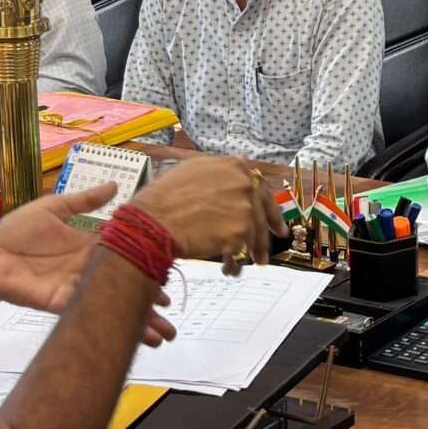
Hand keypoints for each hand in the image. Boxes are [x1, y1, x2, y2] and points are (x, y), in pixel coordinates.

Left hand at [0, 184, 175, 344]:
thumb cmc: (18, 231)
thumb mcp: (54, 207)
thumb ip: (85, 200)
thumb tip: (116, 185)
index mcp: (92, 248)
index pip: (126, 257)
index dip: (147, 265)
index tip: (169, 273)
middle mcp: (90, 270)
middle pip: (125, 286)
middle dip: (149, 302)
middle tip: (172, 312)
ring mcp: (78, 288)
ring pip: (112, 304)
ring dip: (136, 321)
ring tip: (160, 335)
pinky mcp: (62, 302)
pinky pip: (89, 312)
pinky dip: (108, 321)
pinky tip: (126, 330)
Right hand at [130, 155, 286, 264]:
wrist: (152, 221)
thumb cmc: (163, 197)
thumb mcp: (192, 170)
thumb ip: (220, 168)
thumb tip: (242, 160)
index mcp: (234, 167)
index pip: (260, 189)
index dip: (268, 209)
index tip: (274, 222)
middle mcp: (243, 185)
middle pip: (262, 215)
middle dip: (266, 235)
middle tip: (266, 249)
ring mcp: (243, 209)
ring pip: (255, 236)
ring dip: (252, 252)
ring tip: (249, 264)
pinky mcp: (238, 233)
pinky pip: (242, 252)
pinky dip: (235, 263)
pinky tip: (228, 268)